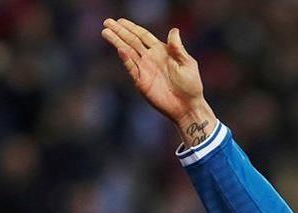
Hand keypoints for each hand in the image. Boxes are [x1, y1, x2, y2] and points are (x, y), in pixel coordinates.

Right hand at [101, 18, 216, 146]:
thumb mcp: (188, 64)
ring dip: (117, 42)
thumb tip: (174, 30)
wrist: (187, 106)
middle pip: (132, 41)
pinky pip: (131, 68)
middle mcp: (150, 58)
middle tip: (107, 22)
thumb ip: (178, 48)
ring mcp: (144, 70)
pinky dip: (126, 59)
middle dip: (119, 31)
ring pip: (127, 52)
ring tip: (106, 32)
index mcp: (161, 51)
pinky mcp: (141, 82)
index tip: (120, 20)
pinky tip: (120, 49)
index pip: (143, 36)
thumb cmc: (191, 85)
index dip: (132, 28)